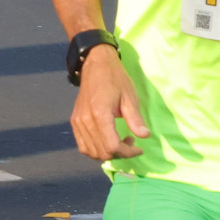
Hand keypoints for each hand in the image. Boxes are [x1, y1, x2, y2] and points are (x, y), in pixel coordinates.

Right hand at [68, 44, 146, 161]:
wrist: (96, 65)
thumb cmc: (116, 79)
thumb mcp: (130, 97)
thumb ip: (135, 119)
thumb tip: (144, 136)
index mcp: (100, 115)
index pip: (112, 147)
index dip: (127, 153)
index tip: (139, 148)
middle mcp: (85, 122)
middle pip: (101, 152)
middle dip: (119, 154)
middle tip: (131, 142)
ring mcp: (77, 122)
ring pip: (91, 152)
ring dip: (107, 153)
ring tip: (120, 141)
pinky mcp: (74, 122)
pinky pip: (83, 145)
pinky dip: (96, 149)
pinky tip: (108, 140)